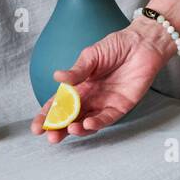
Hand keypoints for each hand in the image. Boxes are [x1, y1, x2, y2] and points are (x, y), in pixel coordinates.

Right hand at [30, 18, 174, 143]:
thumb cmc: (117, 46)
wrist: (142, 43)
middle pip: (71, 117)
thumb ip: (76, 70)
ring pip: (87, 122)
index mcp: (80, 85)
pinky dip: (97, 123)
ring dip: (76, 129)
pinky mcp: (121, 106)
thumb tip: (56, 77)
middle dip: (59, 128)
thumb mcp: (91, 55)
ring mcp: (105, 103)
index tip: (36, 126)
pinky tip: (86, 124)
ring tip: (67, 130)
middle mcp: (91, 97)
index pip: (60, 104)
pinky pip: (107, 118)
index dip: (47, 116)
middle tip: (49, 136)